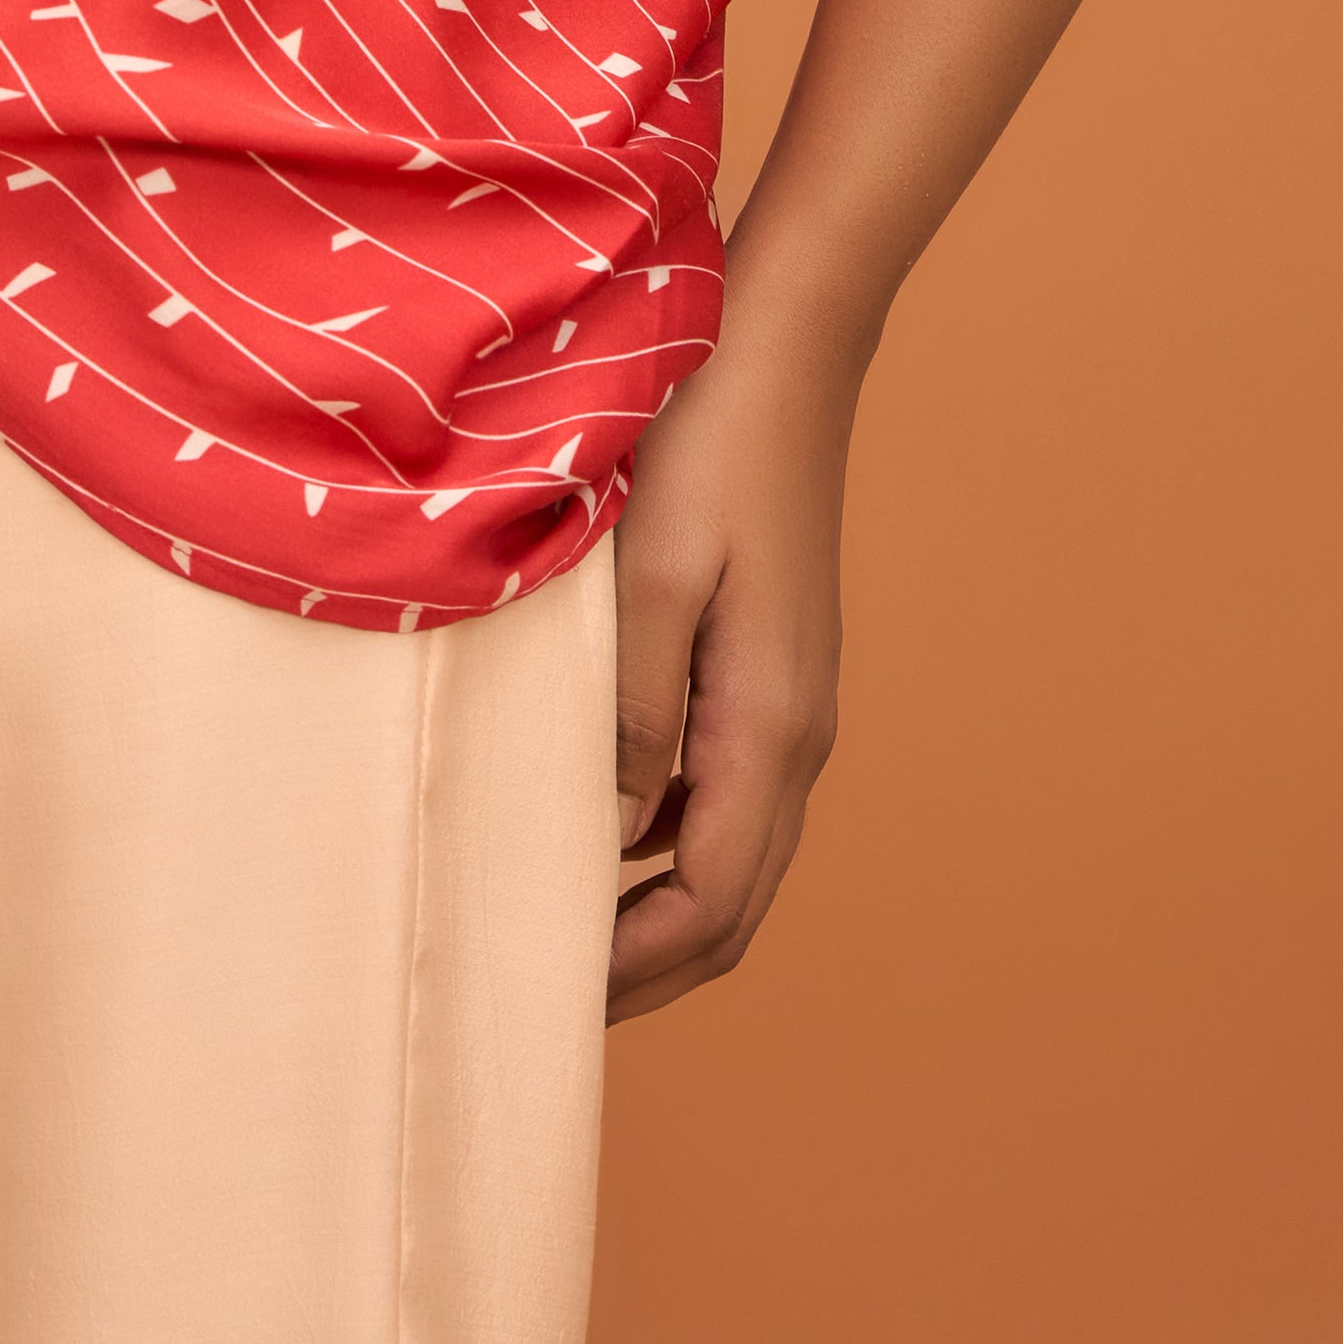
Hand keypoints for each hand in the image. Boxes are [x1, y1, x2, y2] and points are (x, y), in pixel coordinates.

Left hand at [599, 299, 856, 1021]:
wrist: (784, 348)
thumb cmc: (709, 444)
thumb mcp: (650, 575)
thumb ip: (630, 708)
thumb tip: (609, 827)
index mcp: (771, 727)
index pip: (711, 903)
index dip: (634, 967)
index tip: (549, 995)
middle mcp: (797, 735)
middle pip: (732, 903)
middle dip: (648, 964)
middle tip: (545, 991)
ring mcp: (792, 703)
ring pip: (732, 855)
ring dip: (658, 907)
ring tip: (559, 920)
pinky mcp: (772, 669)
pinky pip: (724, 793)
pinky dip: (668, 841)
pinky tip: (598, 820)